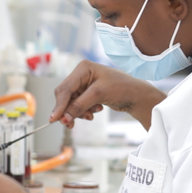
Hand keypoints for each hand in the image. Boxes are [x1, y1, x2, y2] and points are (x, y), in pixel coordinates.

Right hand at [50, 60, 164, 129]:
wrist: (137, 95)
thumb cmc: (122, 88)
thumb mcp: (99, 95)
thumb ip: (79, 106)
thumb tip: (63, 118)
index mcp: (83, 68)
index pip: (65, 89)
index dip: (59, 105)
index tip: (54, 120)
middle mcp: (82, 74)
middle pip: (65, 96)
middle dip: (70, 110)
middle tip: (71, 124)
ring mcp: (85, 84)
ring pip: (71, 103)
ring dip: (79, 112)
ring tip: (91, 115)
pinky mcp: (89, 93)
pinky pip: (78, 105)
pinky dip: (84, 111)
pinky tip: (96, 110)